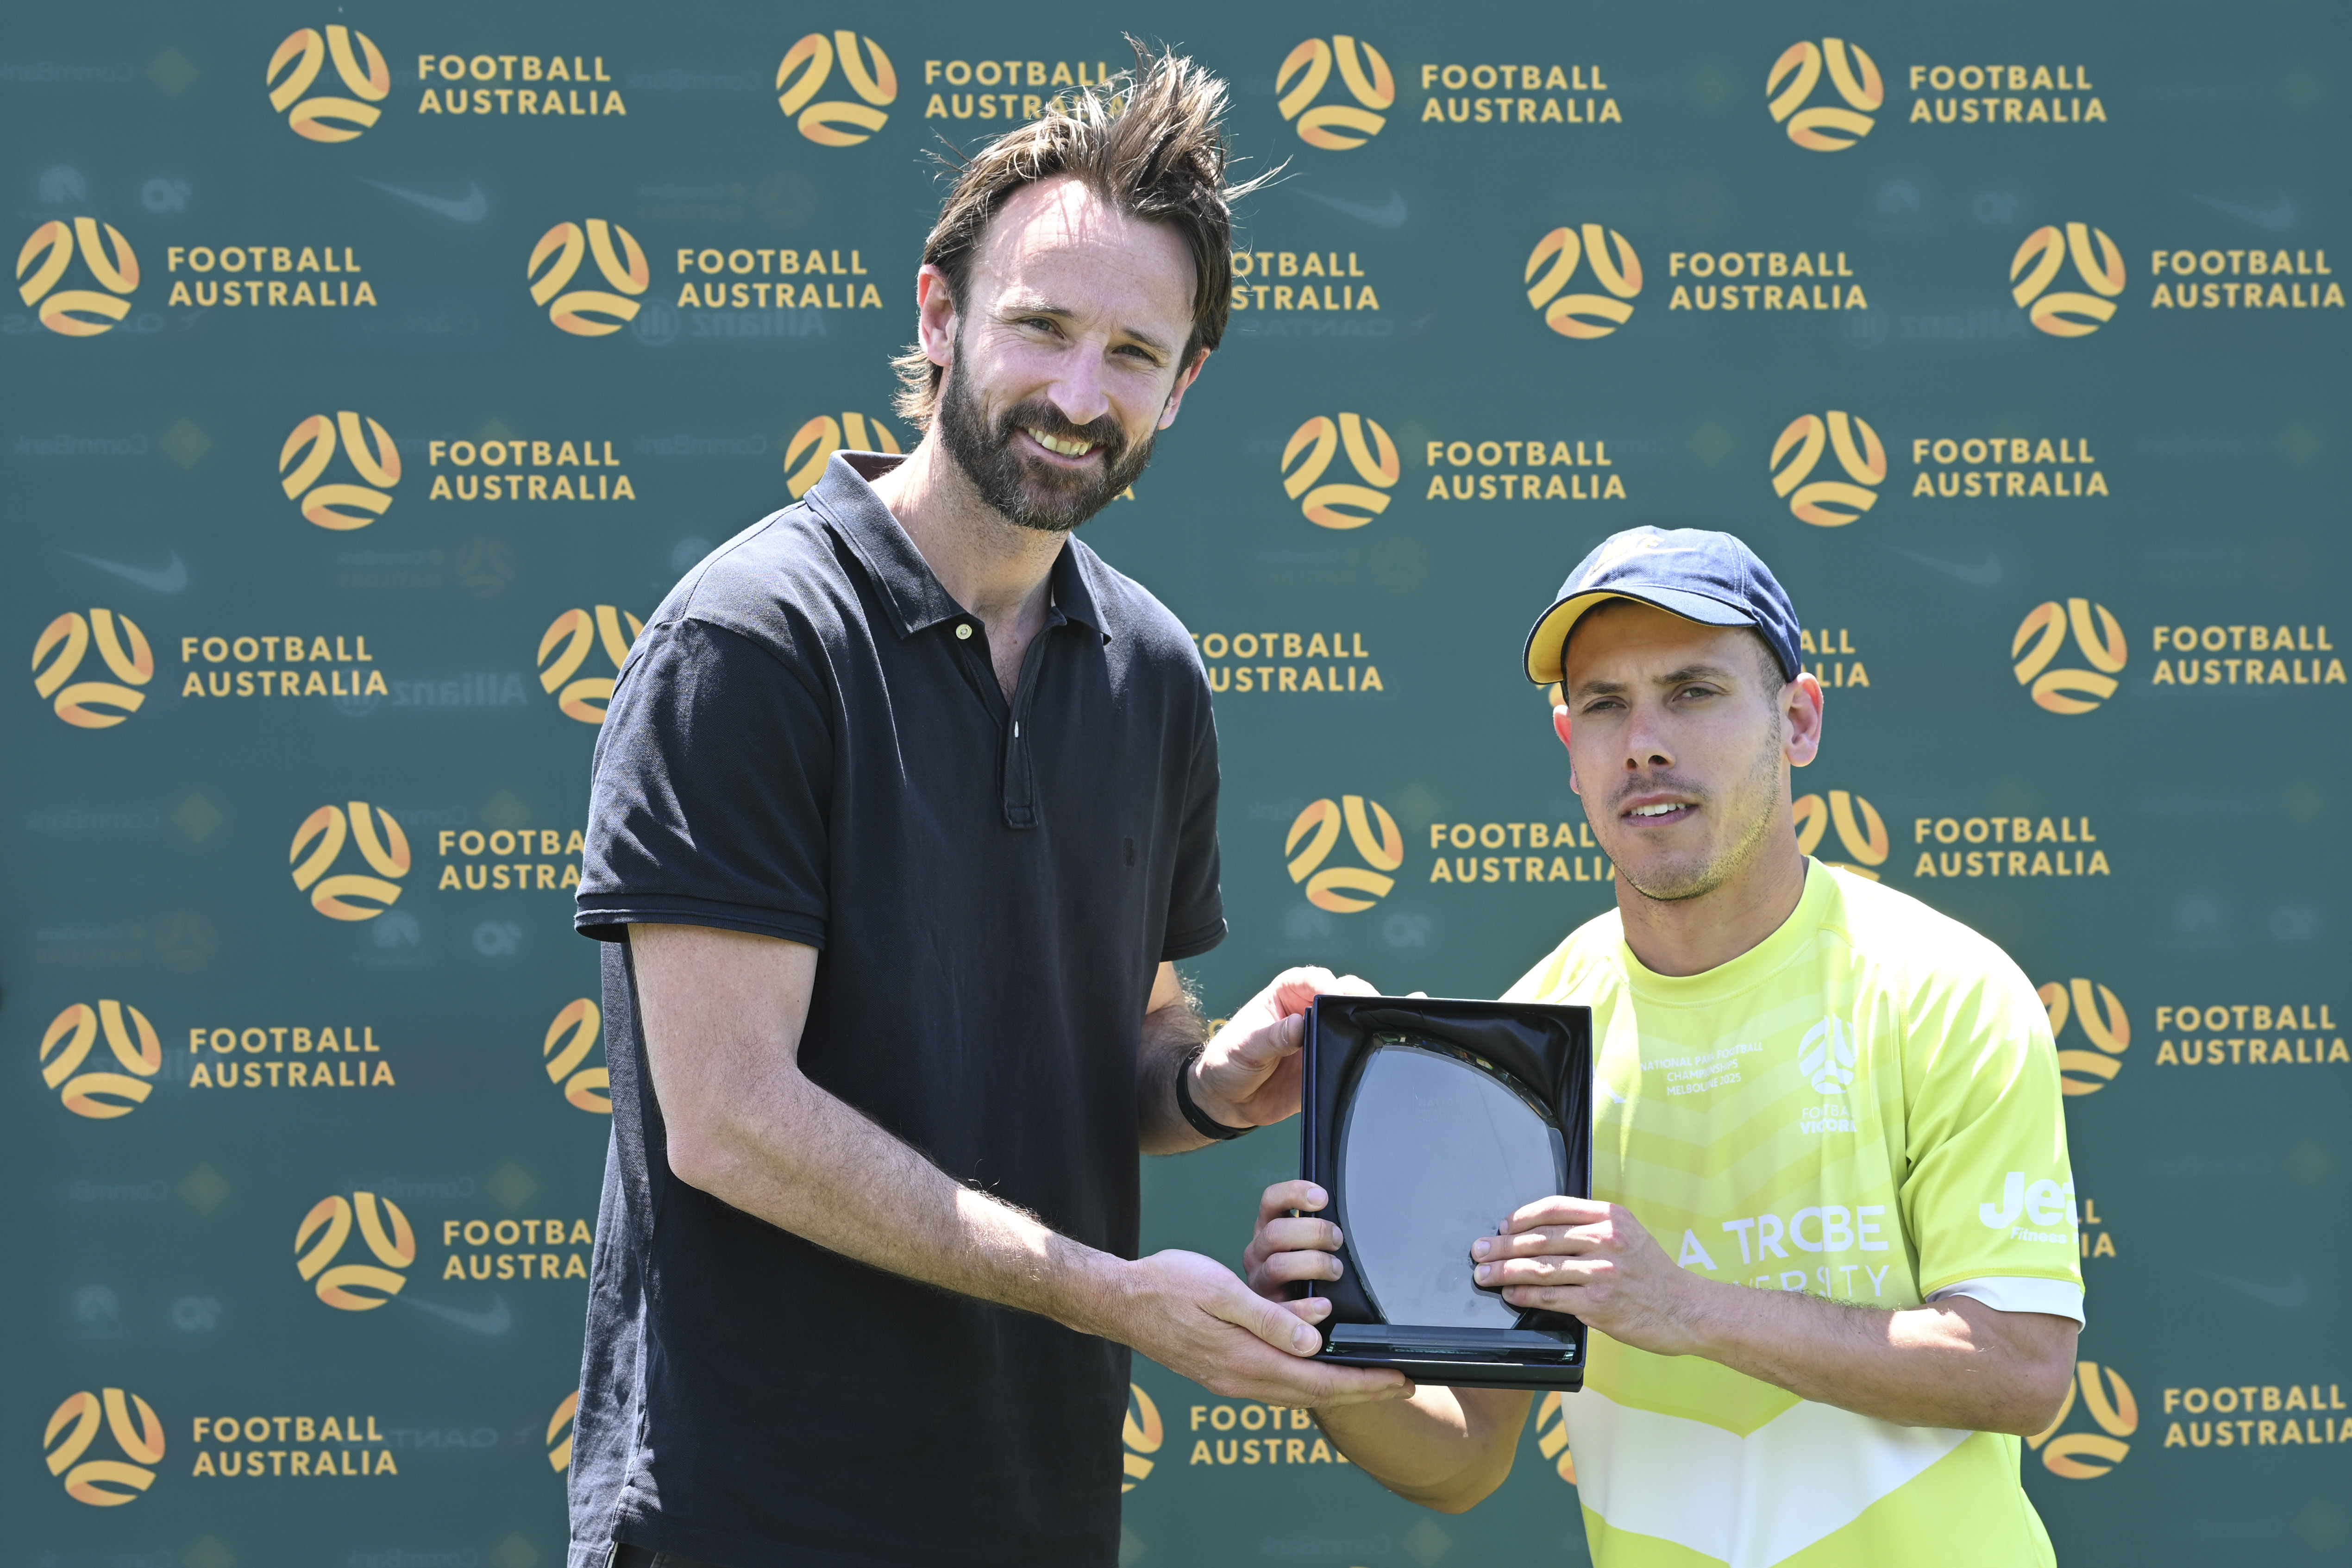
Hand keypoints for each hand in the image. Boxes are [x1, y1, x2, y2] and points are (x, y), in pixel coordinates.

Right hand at [1113, 1247, 1411, 1406]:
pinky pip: (1276, 1386)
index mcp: (1244, 1361)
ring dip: (1336, 1388)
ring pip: (1296, 1393)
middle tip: (1399, 1383)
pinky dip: (1306, 1382)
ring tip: (1368, 1378)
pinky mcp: (1221, 1372)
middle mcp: (1240, 1380)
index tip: (1398, 1379)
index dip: (1363, 1384)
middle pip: (1314, 1395)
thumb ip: (1268, 1319)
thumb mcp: (1220, 1291)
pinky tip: (1316, 1369)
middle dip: (1359, 1391)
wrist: (1120, 1300)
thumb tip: (1312, 1343)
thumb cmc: (1168, 1286)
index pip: (1318, 1382)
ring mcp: (1228, 1380)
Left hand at [1191, 967, 1377, 1127]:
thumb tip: (1300, 1025)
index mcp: (1283, 996)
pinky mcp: (1326, 1066)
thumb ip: (1272, 1037)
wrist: (1228, 1102)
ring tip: (1373, 1032)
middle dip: (1358, 996)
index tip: (1331, 994)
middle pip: (1341, 994)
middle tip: (1367, 1009)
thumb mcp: (1243, 1047)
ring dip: (1363, 1025)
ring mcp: (1318, 1040)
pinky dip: (1361, 1057)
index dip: (1324, 983)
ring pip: (1352, 1024)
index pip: (1310, 978)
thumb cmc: (1227, 1063)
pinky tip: (1367, 1059)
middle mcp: (1306, 1014)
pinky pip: (1349, 1059)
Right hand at [1242, 1180, 1346, 1323]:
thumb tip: (1338, 1215)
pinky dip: (1306, 1307)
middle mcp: (1258, 1252)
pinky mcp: (1266, 1310)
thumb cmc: (1300, 1271)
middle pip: (1276, 1232)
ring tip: (1335, 1270)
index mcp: (1267, 1229)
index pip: (1271, 1201)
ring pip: (1278, 1265)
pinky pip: (1283, 1308)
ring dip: (1313, 1265)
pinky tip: (1324, 1305)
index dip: (1294, 1193)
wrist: (1284, 1313)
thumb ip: (1313, 1228)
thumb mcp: (1303, 1243)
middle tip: (1336, 1239)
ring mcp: (1259, 1280)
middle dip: (1313, 1233)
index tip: (1321, 1197)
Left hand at [1471, 1196, 1704, 1355]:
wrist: (1687, 1311)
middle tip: (1479, 1250)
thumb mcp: (1629, 1236)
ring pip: (1540, 1268)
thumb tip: (1542, 1233)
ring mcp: (1602, 1272)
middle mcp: (1606, 1240)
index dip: (1522, 1216)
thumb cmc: (1654, 1275)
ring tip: (1484, 1275)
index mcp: (1611, 1217)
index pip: (1554, 1207)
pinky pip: (1550, 1297)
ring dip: (1504, 1271)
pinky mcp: (1598, 1304)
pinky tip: (1510, 1293)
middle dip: (1502, 1244)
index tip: (1503, 1225)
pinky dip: (1524, 1294)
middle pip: (1540, 1238)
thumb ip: (1592, 1229)